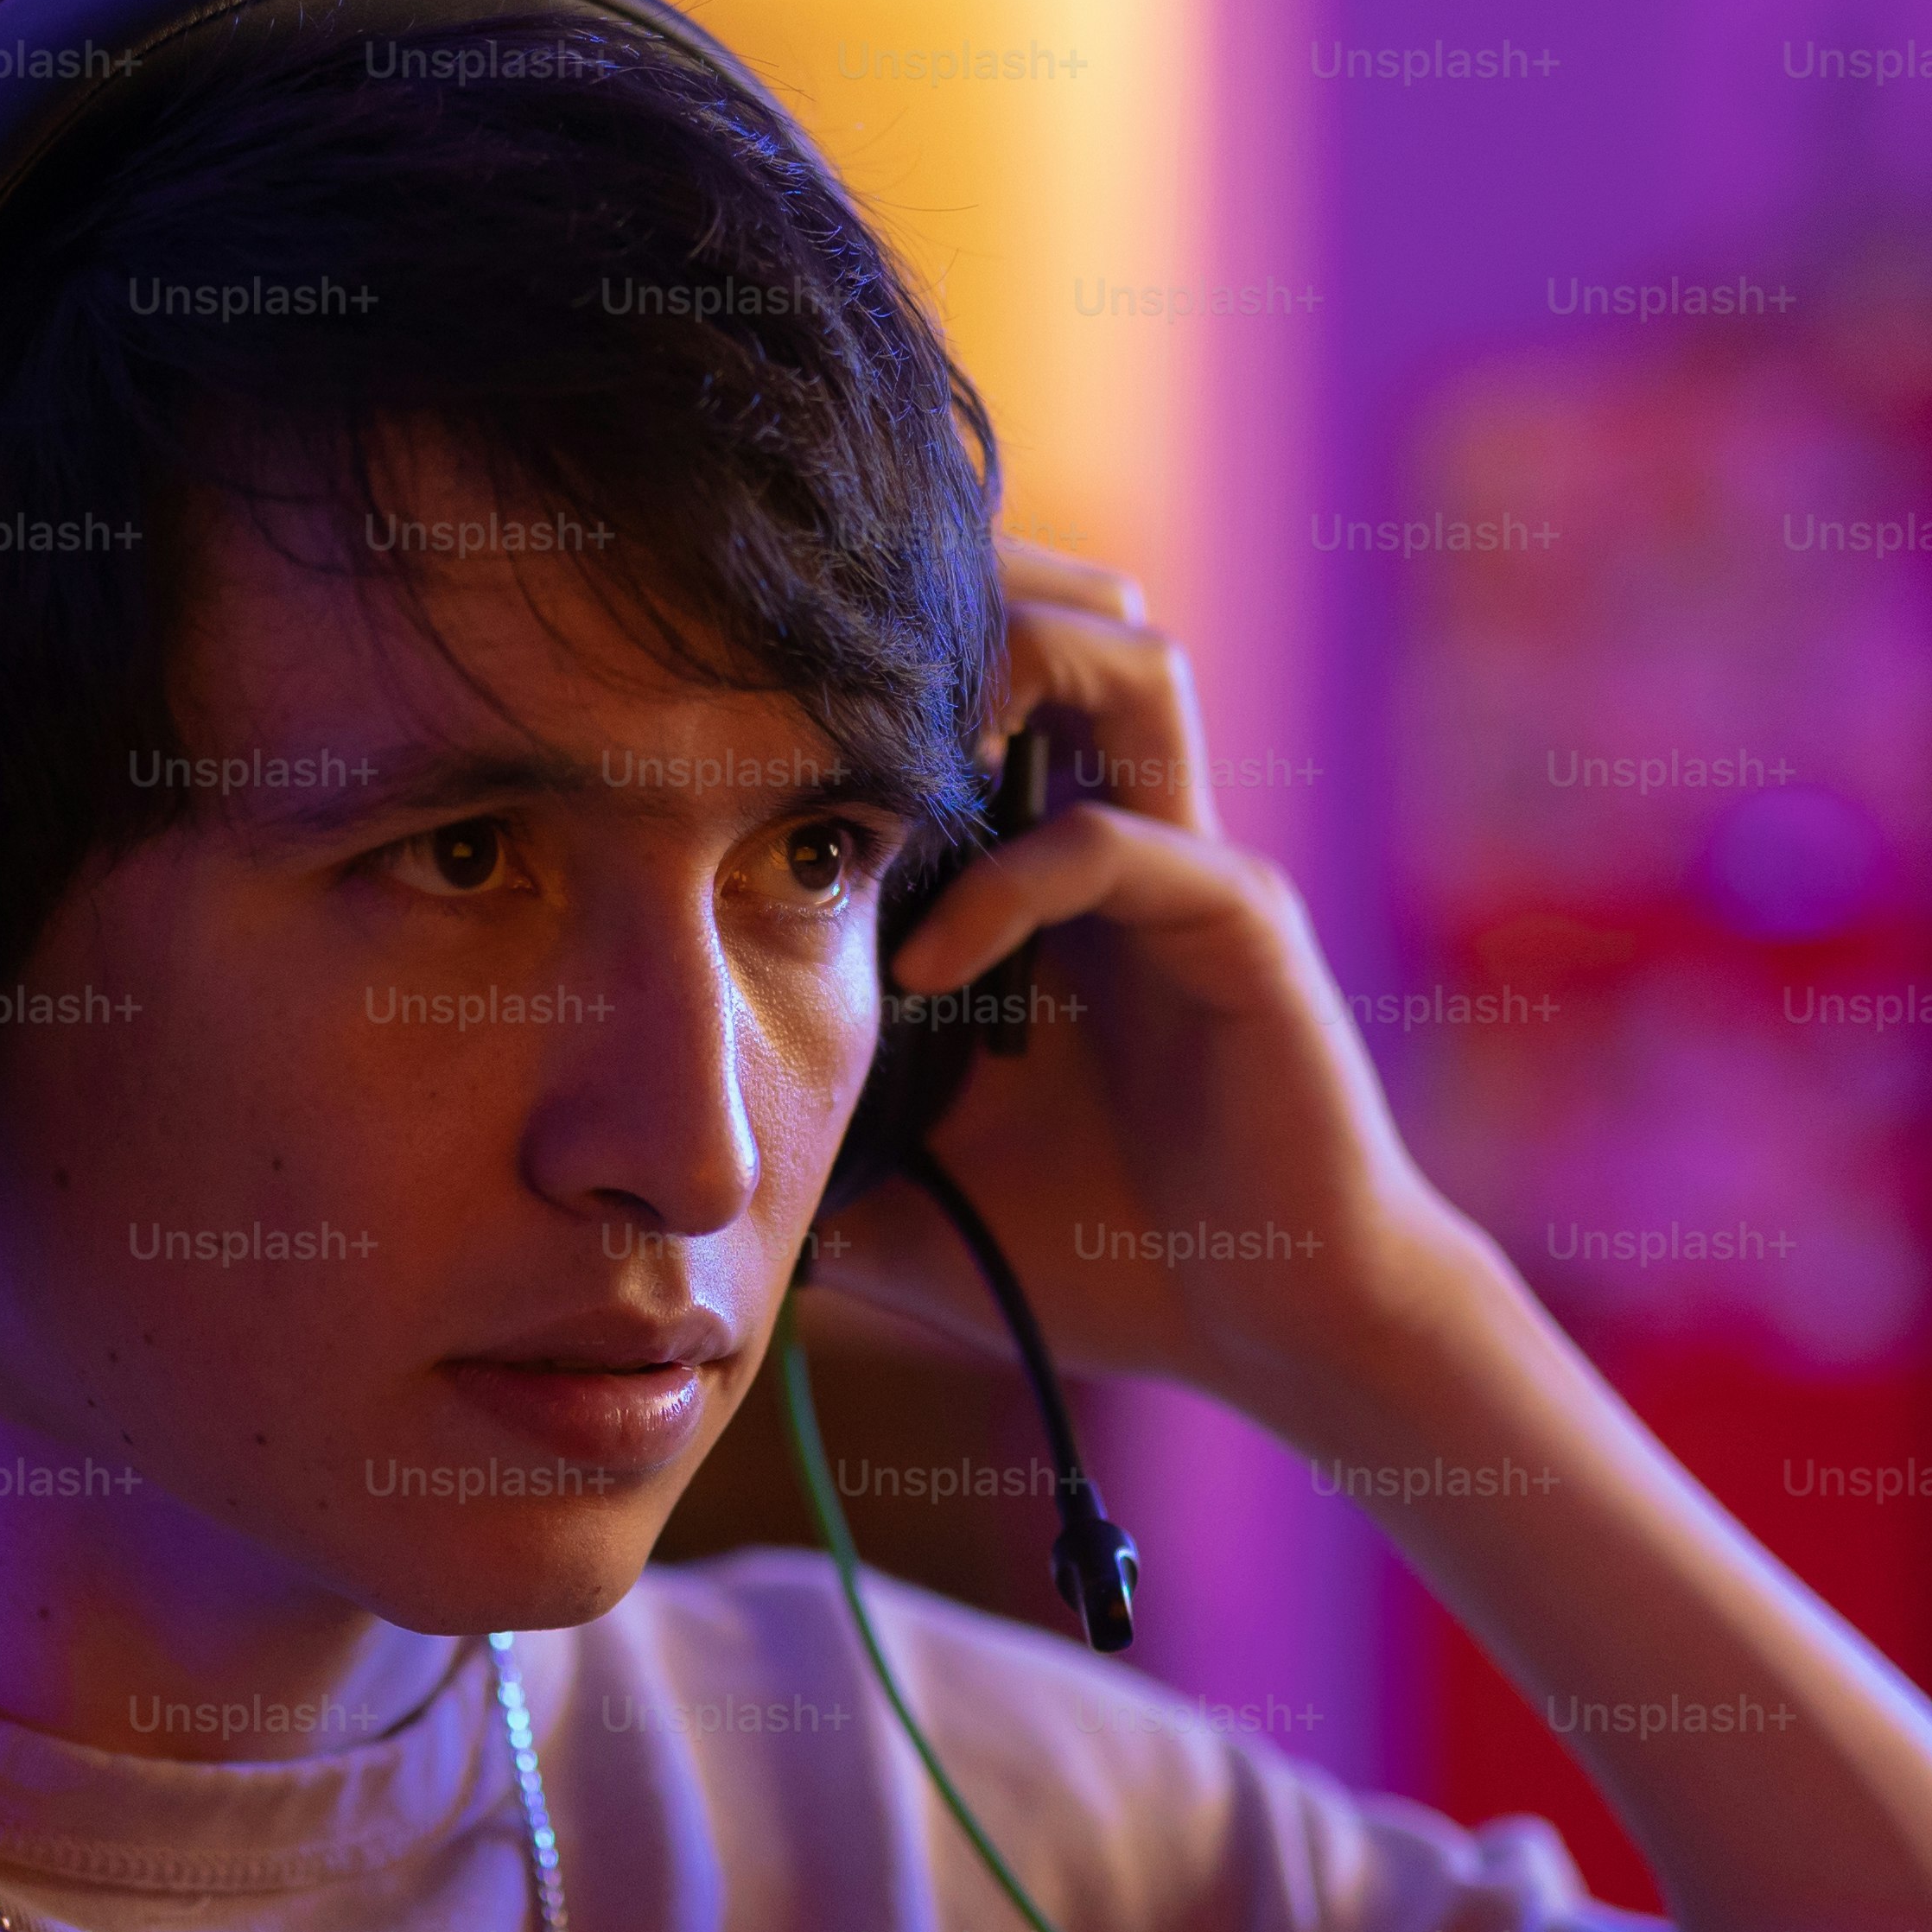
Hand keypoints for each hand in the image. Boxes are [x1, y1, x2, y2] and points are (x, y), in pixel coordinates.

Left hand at [808, 542, 1494, 1434]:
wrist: (1273, 1325)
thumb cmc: (1106, 1254)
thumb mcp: (914, 1193)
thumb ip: (816, 1148)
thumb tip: (658, 1171)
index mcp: (1049, 870)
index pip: (974, 686)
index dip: (869, 663)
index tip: (732, 704)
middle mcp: (1126, 834)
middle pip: (1063, 614)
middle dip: (951, 606)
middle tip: (815, 690)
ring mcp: (1190, 866)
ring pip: (1126, 665)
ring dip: (1004, 675)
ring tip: (883, 772)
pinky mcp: (1238, 922)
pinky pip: (1111, 841)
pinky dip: (1005, 885)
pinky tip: (924, 973)